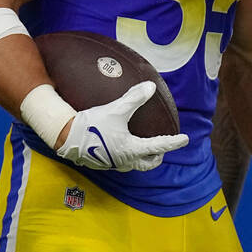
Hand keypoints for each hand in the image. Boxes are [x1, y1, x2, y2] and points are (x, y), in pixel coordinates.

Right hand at [56, 81, 188, 171]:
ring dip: (143, 157)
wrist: (66, 136)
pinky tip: (124, 145)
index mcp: (131, 149)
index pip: (159, 146)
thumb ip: (134, 98)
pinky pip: (122, 161)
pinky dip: (129, 155)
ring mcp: (113, 163)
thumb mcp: (116, 109)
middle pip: (149, 163)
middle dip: (158, 156)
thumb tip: (151, 87)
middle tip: (163, 147)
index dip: (174, 142)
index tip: (185, 139)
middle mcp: (125, 160)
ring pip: (135, 164)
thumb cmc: (93, 124)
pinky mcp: (103, 162)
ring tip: (145, 146)